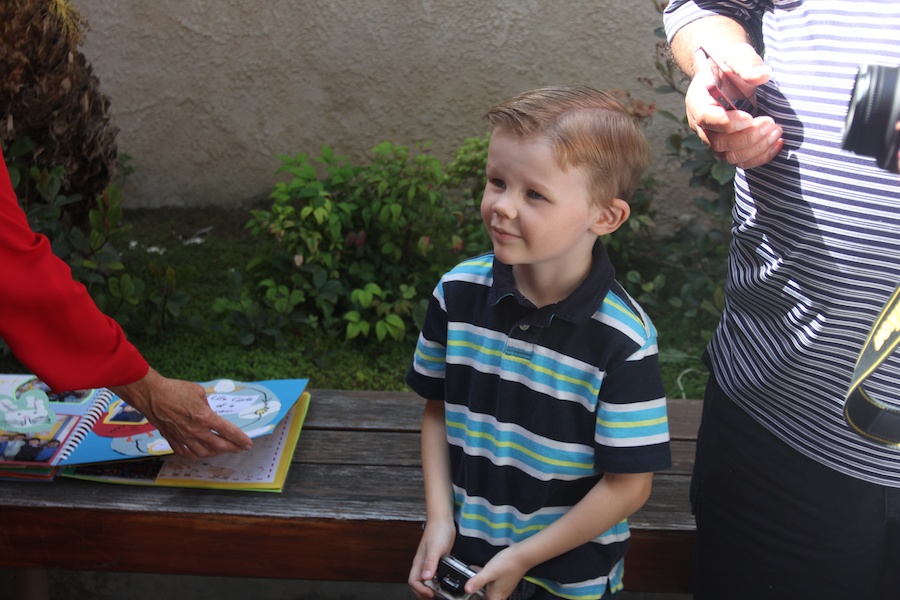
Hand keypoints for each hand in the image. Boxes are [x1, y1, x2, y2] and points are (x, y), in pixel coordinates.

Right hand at [110, 367, 252, 459]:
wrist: (151, 395)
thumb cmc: (175, 389)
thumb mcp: (199, 392)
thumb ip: (207, 406)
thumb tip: (209, 414)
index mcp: (205, 417)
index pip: (228, 432)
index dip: (241, 439)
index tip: (248, 444)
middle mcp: (196, 430)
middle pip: (219, 446)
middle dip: (232, 448)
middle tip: (240, 448)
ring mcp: (183, 437)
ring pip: (204, 453)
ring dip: (216, 453)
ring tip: (222, 450)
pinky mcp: (172, 440)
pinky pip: (186, 453)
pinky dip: (196, 455)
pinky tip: (200, 453)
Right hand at [408, 519, 455, 598]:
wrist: (444, 522)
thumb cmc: (437, 531)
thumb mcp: (434, 548)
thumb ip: (430, 563)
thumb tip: (425, 578)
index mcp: (419, 562)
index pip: (413, 582)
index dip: (420, 590)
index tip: (431, 593)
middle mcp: (423, 565)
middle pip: (418, 585)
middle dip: (423, 594)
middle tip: (434, 598)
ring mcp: (430, 564)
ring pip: (426, 582)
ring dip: (430, 590)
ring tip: (439, 595)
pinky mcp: (438, 562)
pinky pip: (435, 576)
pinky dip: (438, 583)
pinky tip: (444, 584)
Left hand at [464, 546, 527, 599]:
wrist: (522, 555)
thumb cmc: (508, 564)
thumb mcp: (490, 572)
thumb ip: (478, 581)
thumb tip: (467, 589)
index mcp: (496, 596)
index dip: (477, 598)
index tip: (470, 595)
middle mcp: (499, 594)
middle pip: (484, 598)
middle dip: (476, 593)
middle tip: (468, 587)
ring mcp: (501, 587)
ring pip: (486, 590)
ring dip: (478, 586)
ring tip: (470, 579)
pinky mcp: (502, 579)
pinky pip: (489, 582)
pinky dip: (483, 579)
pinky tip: (477, 571)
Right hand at [687, 43, 782, 168]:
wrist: (728, 76)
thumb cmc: (731, 65)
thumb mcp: (737, 56)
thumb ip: (747, 63)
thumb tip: (762, 75)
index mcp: (698, 101)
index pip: (706, 119)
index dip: (726, 122)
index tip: (750, 117)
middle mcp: (702, 125)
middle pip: (718, 143)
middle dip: (747, 137)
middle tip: (771, 122)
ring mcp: (714, 139)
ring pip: (730, 156)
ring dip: (756, 148)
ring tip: (777, 130)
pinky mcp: (728, 147)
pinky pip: (741, 161)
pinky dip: (760, 157)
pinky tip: (777, 143)